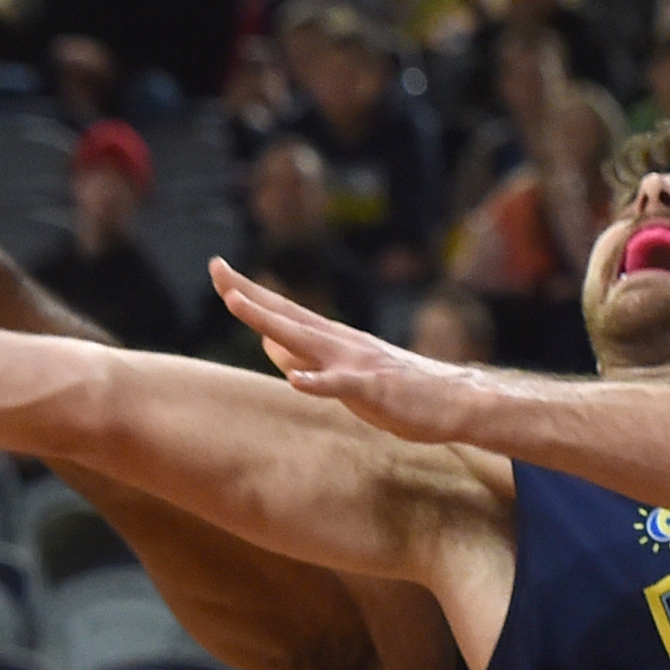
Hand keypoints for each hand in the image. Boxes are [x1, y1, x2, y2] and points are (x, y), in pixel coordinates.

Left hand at [212, 257, 477, 443]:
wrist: (454, 402)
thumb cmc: (398, 391)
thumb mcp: (341, 374)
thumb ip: (305, 358)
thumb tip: (266, 341)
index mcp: (331, 340)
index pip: (282, 311)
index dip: (249, 293)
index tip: (218, 271)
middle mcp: (339, 343)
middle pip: (286, 314)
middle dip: (249, 294)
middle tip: (216, 268)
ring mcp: (356, 363)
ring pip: (306, 339)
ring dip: (270, 322)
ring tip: (236, 303)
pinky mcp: (374, 389)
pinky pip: (342, 386)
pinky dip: (319, 382)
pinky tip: (297, 381)